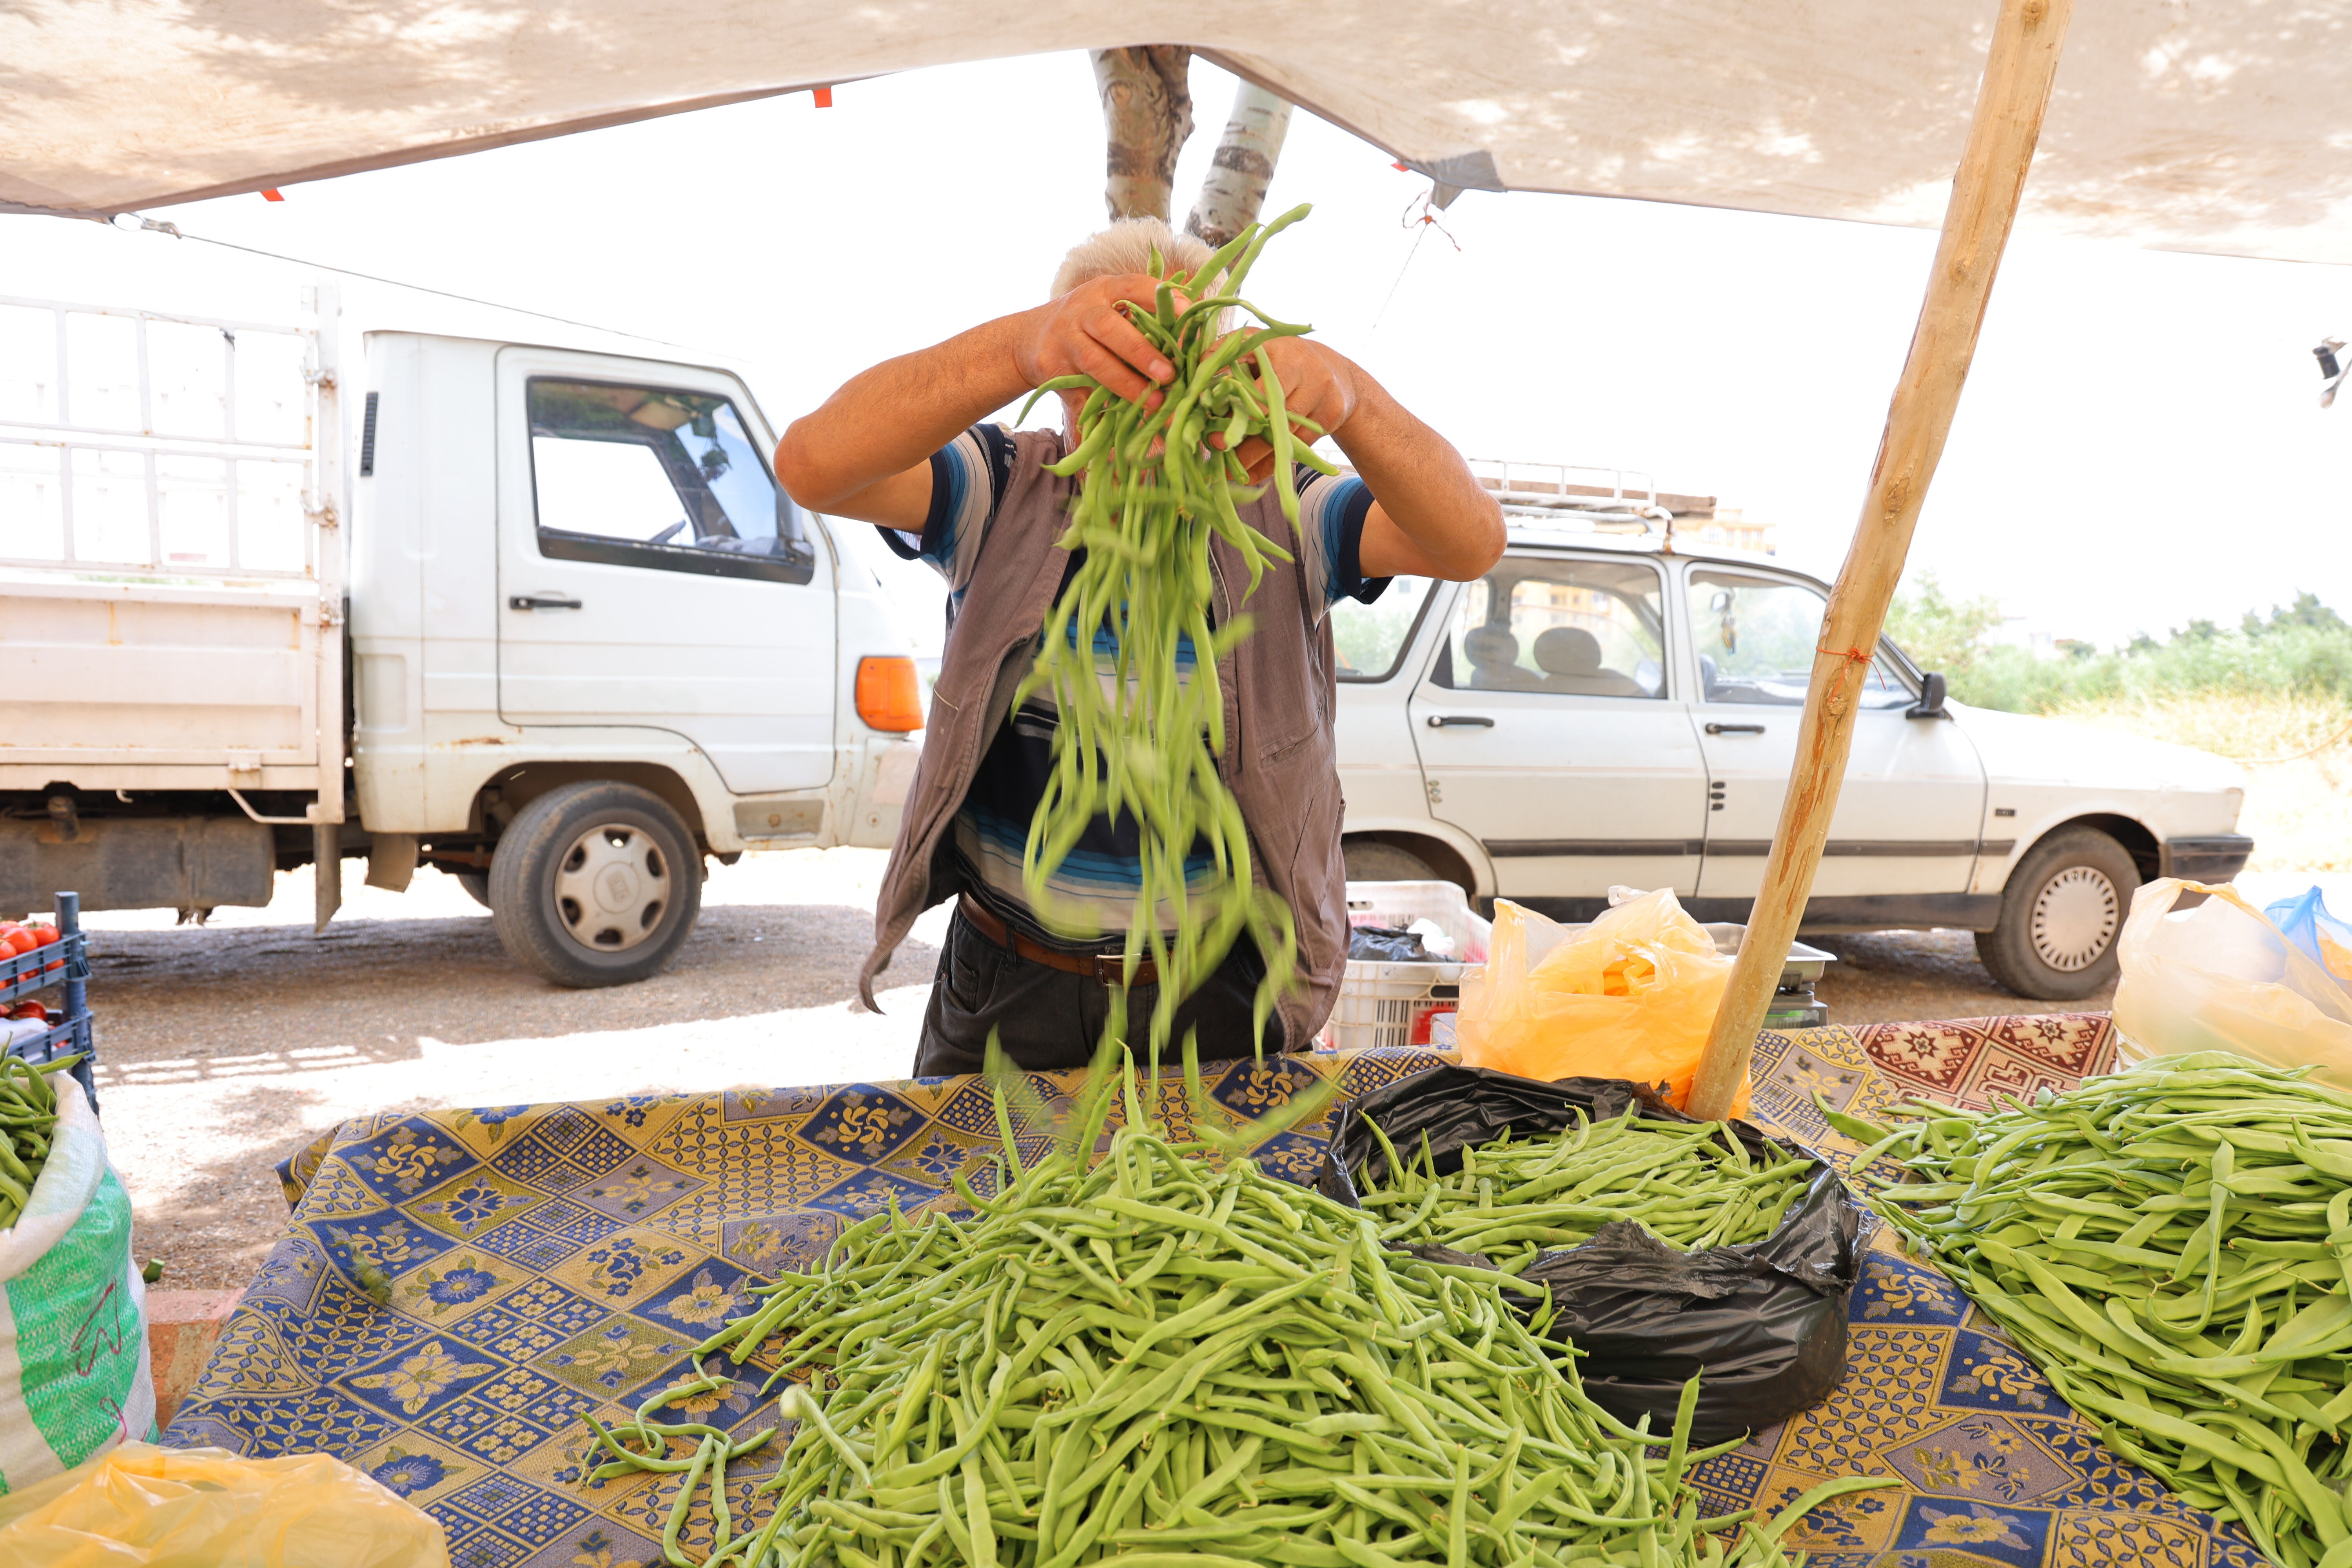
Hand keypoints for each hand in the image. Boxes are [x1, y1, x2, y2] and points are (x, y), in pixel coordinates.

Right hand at [1013, 274, 1180, 404]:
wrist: (1029, 339)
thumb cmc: (1089, 323)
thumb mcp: (1111, 307)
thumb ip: (1145, 318)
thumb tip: (1195, 341)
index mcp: (1105, 290)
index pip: (1132, 286)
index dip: (1158, 297)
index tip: (1186, 311)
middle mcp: (1082, 311)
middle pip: (1110, 328)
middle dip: (1141, 352)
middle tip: (1168, 374)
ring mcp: (1066, 340)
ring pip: (1095, 362)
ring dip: (1126, 384)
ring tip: (1155, 402)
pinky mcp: (1053, 370)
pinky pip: (1079, 393)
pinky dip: (1099, 411)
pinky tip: (1121, 424)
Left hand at [1217, 337, 1357, 481]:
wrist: (1341, 378)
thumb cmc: (1287, 361)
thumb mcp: (1263, 348)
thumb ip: (1231, 353)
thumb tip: (1199, 368)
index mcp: (1280, 349)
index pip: (1254, 367)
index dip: (1231, 386)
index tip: (1206, 404)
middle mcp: (1303, 369)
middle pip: (1270, 404)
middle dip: (1241, 428)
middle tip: (1215, 444)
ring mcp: (1318, 395)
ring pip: (1282, 431)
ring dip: (1252, 454)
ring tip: (1226, 469)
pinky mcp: (1327, 419)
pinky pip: (1295, 448)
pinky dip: (1270, 465)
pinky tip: (1249, 476)